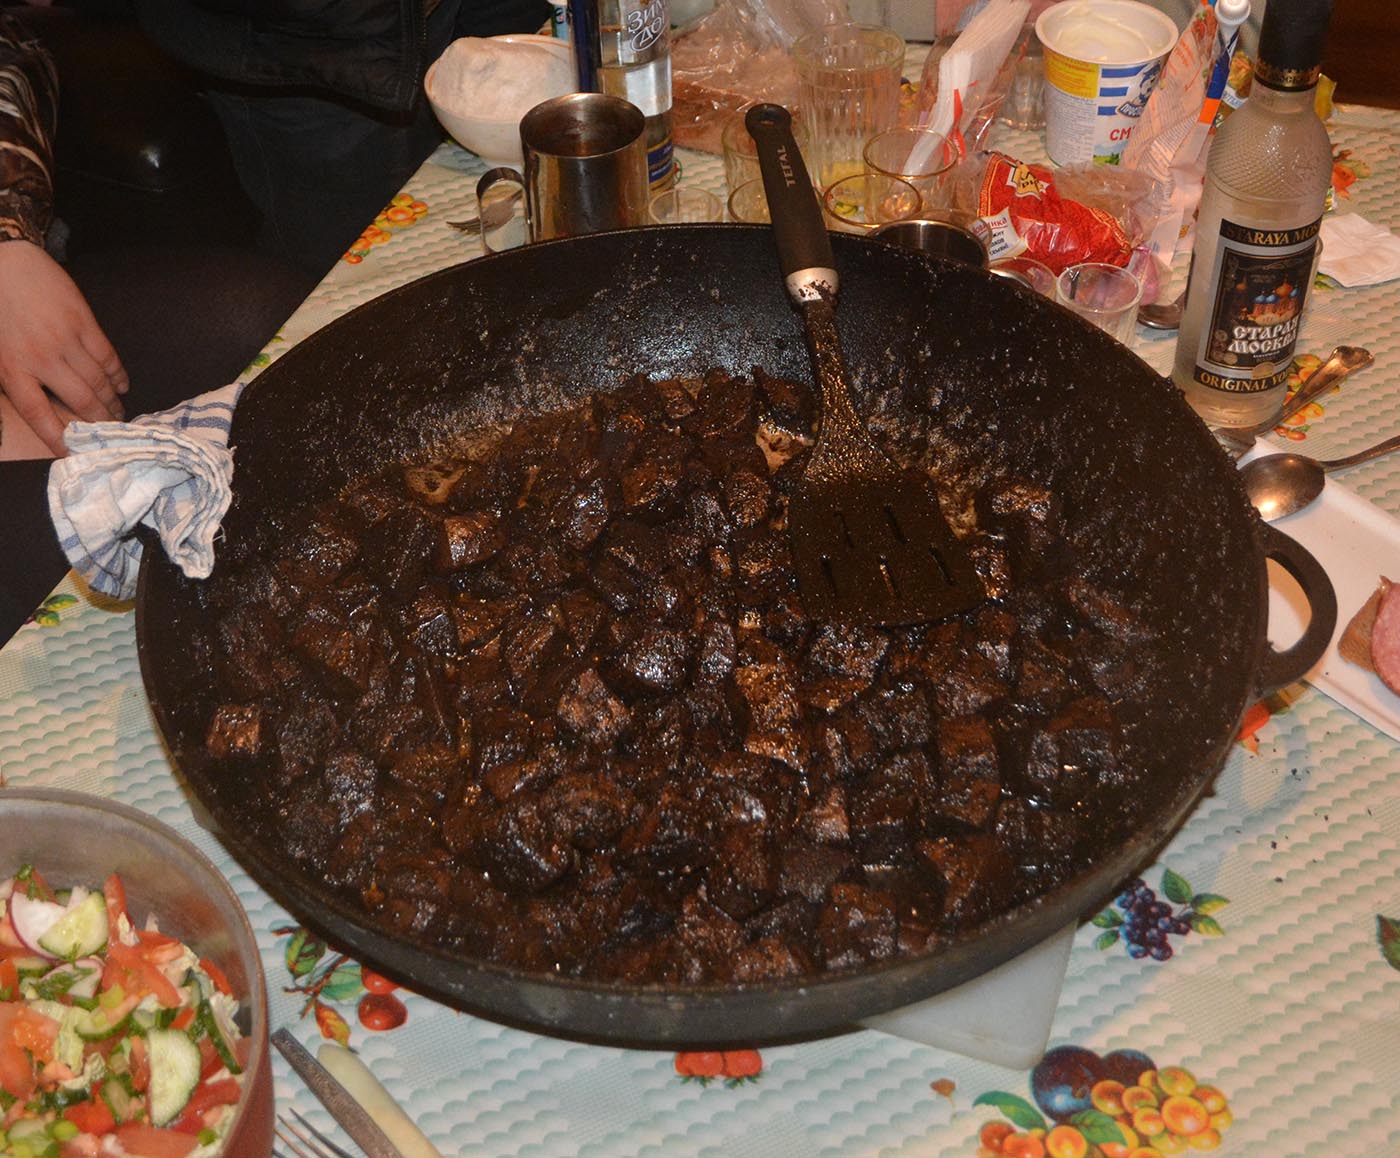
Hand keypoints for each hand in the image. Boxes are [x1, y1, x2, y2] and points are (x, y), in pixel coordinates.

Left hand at [0, 240, 126, 456]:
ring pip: (98, 381)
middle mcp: (41, 358)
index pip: (39, 415)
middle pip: (79, 401)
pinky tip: (121, 386)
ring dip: (112, 402)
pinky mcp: (83, 321)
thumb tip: (39, 408)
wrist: (2, 262)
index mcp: (13, 368)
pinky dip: (118, 375)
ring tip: (119, 414)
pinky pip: (107, 356)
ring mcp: (65, 338)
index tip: (73, 454)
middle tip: (110, 434)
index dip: (58, 438)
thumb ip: (12, 379)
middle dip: (99, 422)